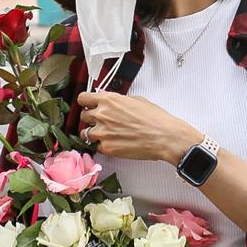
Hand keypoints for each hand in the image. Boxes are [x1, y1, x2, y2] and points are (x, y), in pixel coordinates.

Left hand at [77, 90, 198, 165]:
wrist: (164, 136)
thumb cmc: (155, 118)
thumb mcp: (136, 100)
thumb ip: (117, 101)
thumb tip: (111, 104)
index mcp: (108, 100)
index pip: (83, 98)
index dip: (86, 103)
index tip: (89, 106)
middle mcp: (101, 115)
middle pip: (83, 116)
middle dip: (91, 119)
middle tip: (101, 122)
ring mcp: (102, 133)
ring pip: (86, 133)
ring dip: (94, 133)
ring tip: (107, 134)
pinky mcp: (106, 148)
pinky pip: (97, 146)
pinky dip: (104, 145)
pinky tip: (116, 143)